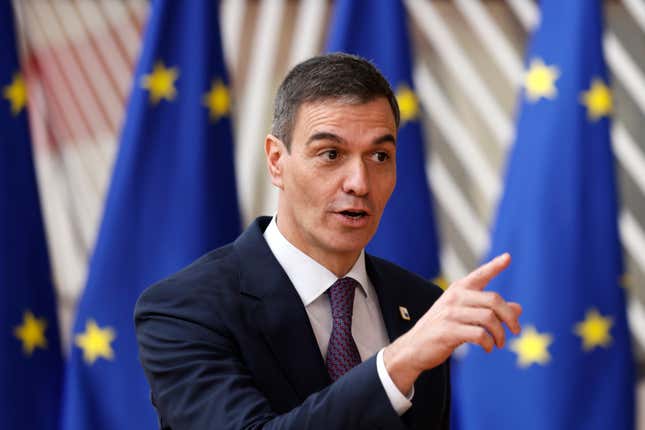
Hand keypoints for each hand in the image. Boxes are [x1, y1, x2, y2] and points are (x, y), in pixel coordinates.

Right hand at [383, 253, 521, 393]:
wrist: (414, 347)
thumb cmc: (442, 329)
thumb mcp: (464, 316)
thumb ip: (490, 311)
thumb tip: (518, 309)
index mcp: (458, 289)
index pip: (479, 275)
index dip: (494, 266)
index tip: (507, 257)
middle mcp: (455, 297)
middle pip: (494, 300)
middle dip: (510, 317)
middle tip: (516, 330)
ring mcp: (450, 313)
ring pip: (489, 318)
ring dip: (501, 334)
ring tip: (500, 343)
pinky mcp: (448, 331)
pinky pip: (479, 334)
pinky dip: (489, 343)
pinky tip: (488, 348)